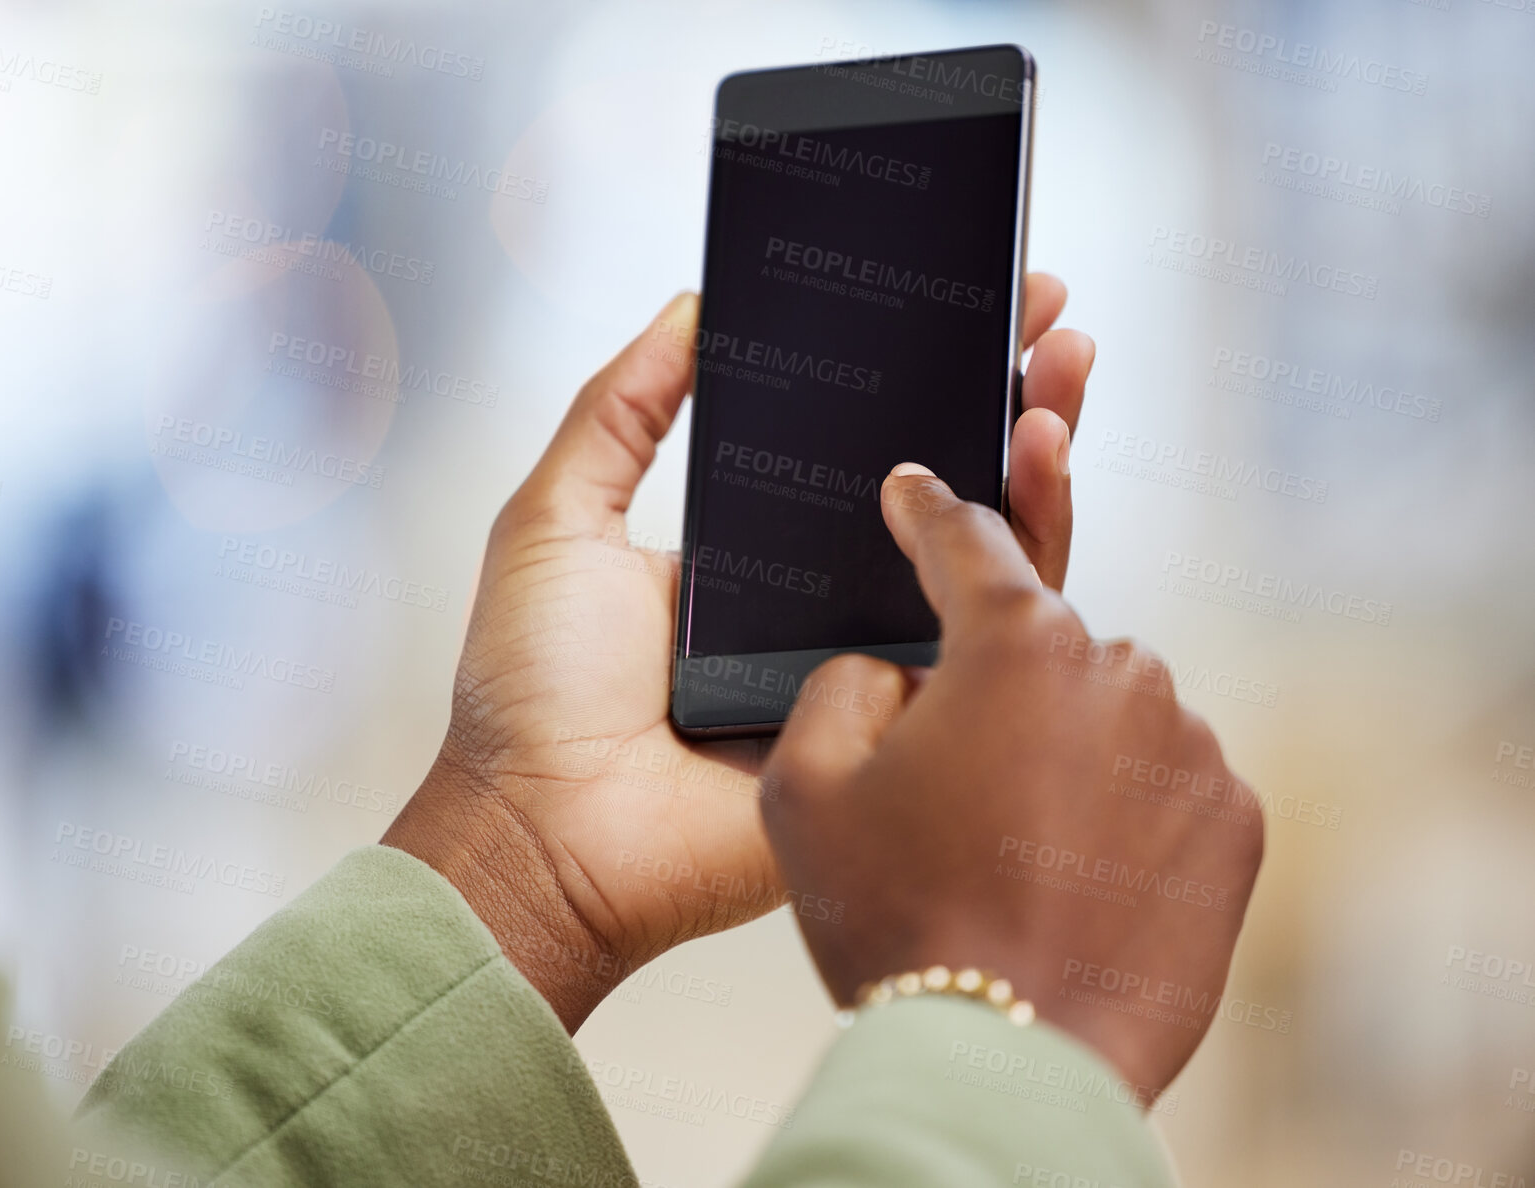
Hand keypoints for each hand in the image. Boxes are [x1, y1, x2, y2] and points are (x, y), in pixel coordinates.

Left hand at [384, 281, 1094, 1030]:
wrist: (546, 836)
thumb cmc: (529, 693)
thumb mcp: (557, 520)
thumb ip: (621, 413)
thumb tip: (688, 308)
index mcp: (759, 554)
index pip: (862, 447)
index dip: (916, 374)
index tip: (964, 299)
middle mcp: (827, 605)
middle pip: (942, 489)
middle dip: (1003, 398)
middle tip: (1042, 313)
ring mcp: (873, 668)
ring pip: (985, 557)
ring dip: (1039, 458)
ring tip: (1061, 372)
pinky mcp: (902, 728)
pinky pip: (985, 645)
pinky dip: (1032, 560)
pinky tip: (1044, 473)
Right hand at [759, 467, 1263, 1099]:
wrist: (1008, 1059)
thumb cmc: (897, 919)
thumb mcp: (804, 786)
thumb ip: (841, 684)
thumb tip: (894, 671)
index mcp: (1016, 644)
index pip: (967, 540)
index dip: (929, 508)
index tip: (916, 488)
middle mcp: (1122, 672)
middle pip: (1040, 644)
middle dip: (993, 684)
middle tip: (946, 776)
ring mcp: (1192, 748)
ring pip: (1107, 712)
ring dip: (1061, 748)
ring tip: (1007, 847)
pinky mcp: (1236, 823)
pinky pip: (1164, 779)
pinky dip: (1120, 806)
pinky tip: (1069, 872)